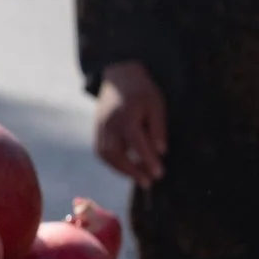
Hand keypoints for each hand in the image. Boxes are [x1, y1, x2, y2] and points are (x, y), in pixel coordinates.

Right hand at [94, 61, 167, 185]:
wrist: (119, 76)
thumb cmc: (142, 91)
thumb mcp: (156, 105)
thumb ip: (158, 128)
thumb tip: (161, 152)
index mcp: (126, 115)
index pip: (137, 143)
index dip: (148, 160)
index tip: (159, 174)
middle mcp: (110, 123)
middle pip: (116, 154)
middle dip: (131, 171)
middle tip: (147, 182)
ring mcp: (100, 127)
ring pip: (105, 155)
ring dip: (121, 169)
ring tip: (138, 176)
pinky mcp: (96, 129)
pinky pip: (101, 151)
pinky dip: (112, 162)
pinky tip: (125, 166)